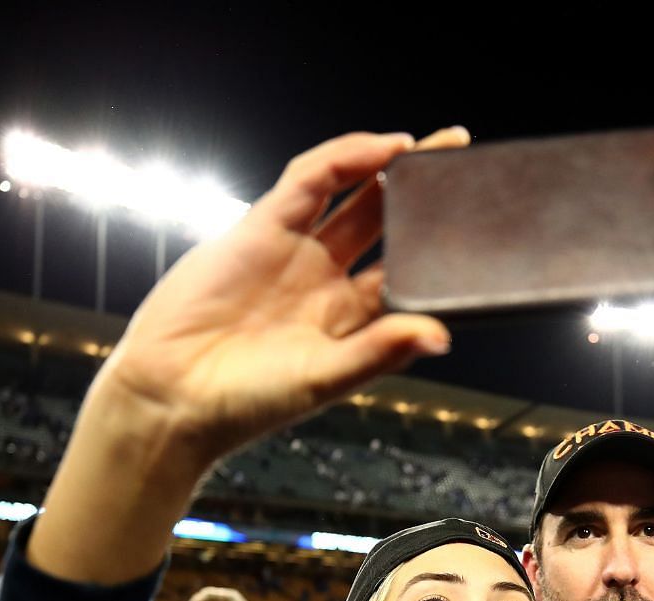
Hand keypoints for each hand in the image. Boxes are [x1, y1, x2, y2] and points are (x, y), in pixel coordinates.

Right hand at [94, 127, 469, 467]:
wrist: (171, 397)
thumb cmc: (248, 401)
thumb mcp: (327, 377)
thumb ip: (381, 351)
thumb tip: (441, 334)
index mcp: (351, 318)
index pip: (408, 272)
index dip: (443, 248)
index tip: (482, 226)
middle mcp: (327, 279)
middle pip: (388, 224)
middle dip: (424, 193)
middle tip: (466, 161)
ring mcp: (295, 251)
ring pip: (353, 196)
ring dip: (389, 167)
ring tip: (435, 146)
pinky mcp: (259, 228)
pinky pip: (307, 182)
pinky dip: (343, 160)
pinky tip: (380, 150)